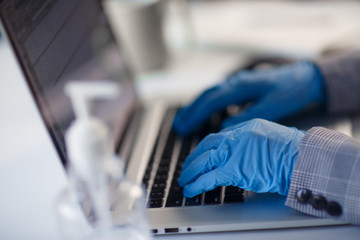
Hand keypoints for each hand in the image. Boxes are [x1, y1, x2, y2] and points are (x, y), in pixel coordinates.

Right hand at [173, 61, 324, 135]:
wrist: (305, 76)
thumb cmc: (290, 91)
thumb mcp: (273, 106)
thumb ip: (248, 116)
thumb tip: (224, 129)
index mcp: (241, 86)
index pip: (212, 101)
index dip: (196, 115)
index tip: (184, 128)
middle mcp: (235, 82)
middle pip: (206, 96)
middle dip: (190, 112)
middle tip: (178, 127)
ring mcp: (237, 82)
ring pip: (210, 94)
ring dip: (196, 107)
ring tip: (184, 121)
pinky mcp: (240, 86)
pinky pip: (217, 94)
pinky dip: (206, 104)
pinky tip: (204, 113)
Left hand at [178, 119, 304, 196]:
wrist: (300, 158)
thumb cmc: (291, 150)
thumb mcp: (267, 136)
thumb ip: (250, 142)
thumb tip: (240, 153)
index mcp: (244, 127)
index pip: (217, 137)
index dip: (205, 148)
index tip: (199, 155)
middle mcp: (235, 137)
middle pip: (206, 147)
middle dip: (193, 158)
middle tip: (186, 168)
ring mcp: (233, 152)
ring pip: (203, 160)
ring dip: (191, 171)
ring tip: (184, 180)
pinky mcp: (234, 169)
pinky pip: (209, 177)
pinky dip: (198, 183)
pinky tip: (192, 189)